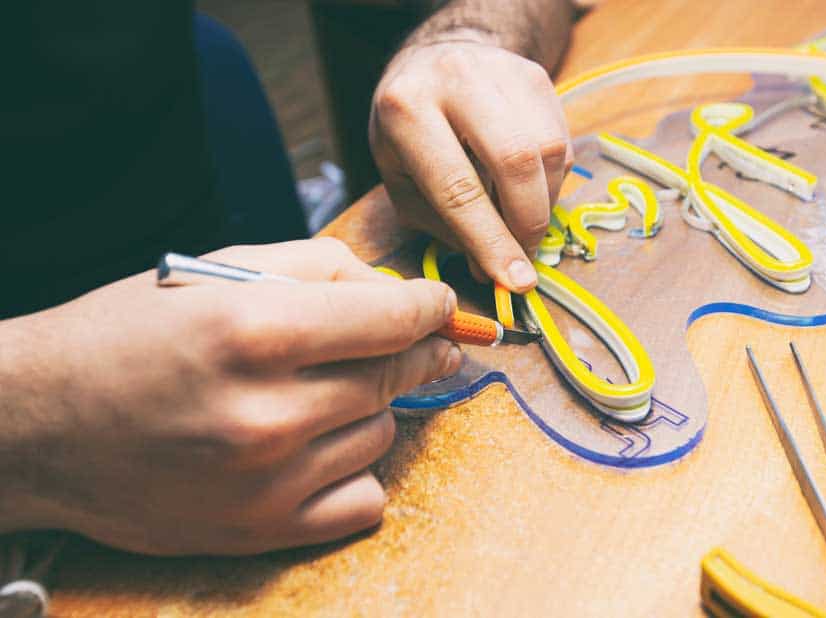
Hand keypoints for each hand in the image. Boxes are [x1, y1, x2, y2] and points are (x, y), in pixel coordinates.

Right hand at [0, 238, 458, 554]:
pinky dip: (357, 469)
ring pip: (382, 433)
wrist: (38, 427)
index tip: (441, 307)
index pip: (392, 317)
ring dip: (371, 407)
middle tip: (421, 342)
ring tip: (324, 394)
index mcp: (254, 329)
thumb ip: (316, 268)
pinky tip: (323, 448)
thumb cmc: (124, 339)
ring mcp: (268, 480)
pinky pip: (365, 499)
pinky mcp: (262, 530)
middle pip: (395, 374)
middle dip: (419, 350)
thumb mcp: (212, 272)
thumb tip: (393, 289)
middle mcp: (268, 409)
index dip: (430, 307)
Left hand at [369, 35, 572, 291]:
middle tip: (524, 257)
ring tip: (520, 223)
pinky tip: (528, 190)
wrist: (433, 58)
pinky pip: (560, 141)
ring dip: (542, 204)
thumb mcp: (401, 178)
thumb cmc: (410, 132)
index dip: (491, 241)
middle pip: (514, 160)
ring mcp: (501, 69)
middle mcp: (455, 78)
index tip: (514, 280)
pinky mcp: (535, 74)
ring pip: (547, 151)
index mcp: (407, 110)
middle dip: (527, 222)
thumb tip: (490, 270)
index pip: (458, 188)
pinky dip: (551, 181)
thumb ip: (442, 224)